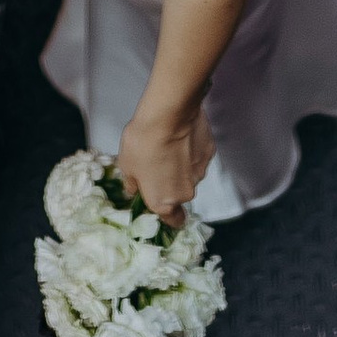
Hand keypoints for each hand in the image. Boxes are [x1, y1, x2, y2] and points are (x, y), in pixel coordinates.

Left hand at [116, 103, 211, 222]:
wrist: (168, 115)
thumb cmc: (142, 144)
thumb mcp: (126, 165)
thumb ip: (132, 183)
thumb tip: (135, 190)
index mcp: (164, 202)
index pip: (174, 221)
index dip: (168, 215)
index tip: (160, 200)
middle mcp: (186, 193)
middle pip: (180, 194)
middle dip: (170, 182)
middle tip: (157, 163)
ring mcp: (201, 173)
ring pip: (190, 175)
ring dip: (181, 165)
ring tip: (169, 145)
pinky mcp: (210, 153)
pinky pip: (198, 156)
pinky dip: (191, 150)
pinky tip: (181, 135)